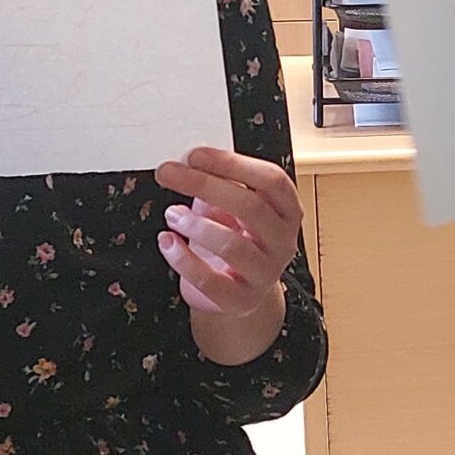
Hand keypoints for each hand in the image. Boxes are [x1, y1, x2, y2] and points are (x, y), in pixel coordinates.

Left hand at [154, 145, 302, 365]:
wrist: (238, 291)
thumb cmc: (235, 239)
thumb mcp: (233, 208)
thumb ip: (220, 185)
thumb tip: (190, 163)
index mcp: (287, 211)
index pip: (271, 180)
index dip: (233, 164)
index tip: (196, 155)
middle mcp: (283, 241)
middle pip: (251, 207)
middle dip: (205, 185)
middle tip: (170, 173)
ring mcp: (265, 273)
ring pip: (233, 245)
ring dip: (195, 225)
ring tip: (172, 214)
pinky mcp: (241, 299)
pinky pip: (210, 281)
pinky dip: (182, 259)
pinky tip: (167, 242)